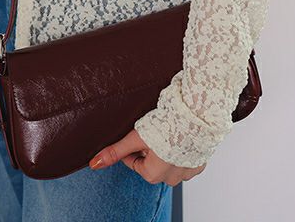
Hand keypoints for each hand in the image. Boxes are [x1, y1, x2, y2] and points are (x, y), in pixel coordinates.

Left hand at [88, 128, 206, 185]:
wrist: (197, 115)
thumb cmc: (167, 125)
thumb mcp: (136, 137)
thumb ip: (115, 151)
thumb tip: (94, 163)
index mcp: (153, 175)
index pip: (134, 162)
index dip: (132, 146)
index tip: (138, 133)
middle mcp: (171, 179)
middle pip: (152, 163)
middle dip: (150, 149)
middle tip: (153, 130)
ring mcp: (187, 172)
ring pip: (169, 162)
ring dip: (166, 150)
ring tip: (168, 131)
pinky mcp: (200, 163)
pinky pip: (186, 158)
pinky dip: (182, 149)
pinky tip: (181, 135)